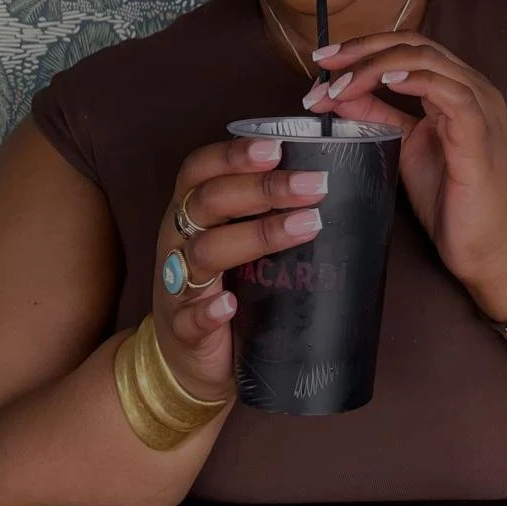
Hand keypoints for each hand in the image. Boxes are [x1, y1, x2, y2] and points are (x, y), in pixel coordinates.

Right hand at [150, 137, 328, 401]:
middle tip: (314, 185)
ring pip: (205, 253)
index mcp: (190, 209)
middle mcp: (178, 239)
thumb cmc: (224, 282)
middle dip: (263, 189)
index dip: (233, 155)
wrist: (188, 357)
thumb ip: (265, 209)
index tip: (277, 148)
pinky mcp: (181, 330)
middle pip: (209, 202)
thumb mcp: (235, 236)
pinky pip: (189, 318)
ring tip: (305, 227)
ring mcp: (176, 284)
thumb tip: (330, 177)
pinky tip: (229, 304)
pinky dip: (207, 310)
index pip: (201, 168)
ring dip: (256, 237)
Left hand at [304, 34, 506, 323]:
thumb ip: (379, 118)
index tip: (322, 61)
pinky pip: (451, 93)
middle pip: (414, 44)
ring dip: (377, 66)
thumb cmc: (458, 203)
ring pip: (428, 60)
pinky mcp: (481, 134)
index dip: (364, 47)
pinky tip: (388, 82)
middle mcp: (471, 88)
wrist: (498, 252)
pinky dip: (417, 81)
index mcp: (455, 89)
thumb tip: (338, 96)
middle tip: (322, 62)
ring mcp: (480, 108)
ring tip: (341, 85)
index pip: (407, 48)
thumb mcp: (406, 150)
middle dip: (363, 48)